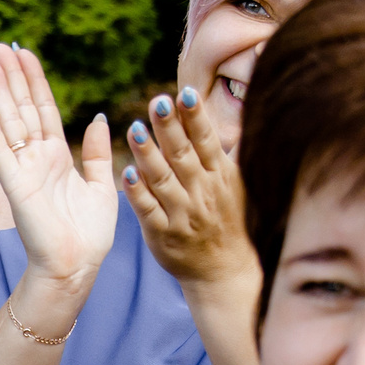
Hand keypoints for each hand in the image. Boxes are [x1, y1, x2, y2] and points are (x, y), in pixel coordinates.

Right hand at [0, 40, 114, 298]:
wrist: (77, 267)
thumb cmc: (89, 235)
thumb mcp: (102, 185)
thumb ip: (97, 152)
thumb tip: (99, 118)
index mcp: (58, 156)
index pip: (44, 108)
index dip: (33, 79)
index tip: (24, 52)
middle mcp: (38, 158)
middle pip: (23, 107)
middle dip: (11, 75)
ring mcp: (25, 170)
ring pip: (11, 121)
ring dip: (0, 90)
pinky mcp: (17, 186)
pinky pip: (3, 152)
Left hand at [125, 86, 258, 292]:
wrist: (226, 272)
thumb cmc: (231, 221)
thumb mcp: (238, 185)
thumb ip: (228, 152)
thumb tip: (239, 114)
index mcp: (220, 176)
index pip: (206, 140)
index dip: (195, 116)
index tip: (184, 92)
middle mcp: (202, 192)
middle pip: (183, 154)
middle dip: (170, 126)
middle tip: (157, 101)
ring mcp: (182, 214)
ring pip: (163, 179)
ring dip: (148, 154)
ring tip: (134, 128)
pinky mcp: (163, 234)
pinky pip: (149, 210)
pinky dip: (138, 192)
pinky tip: (126, 172)